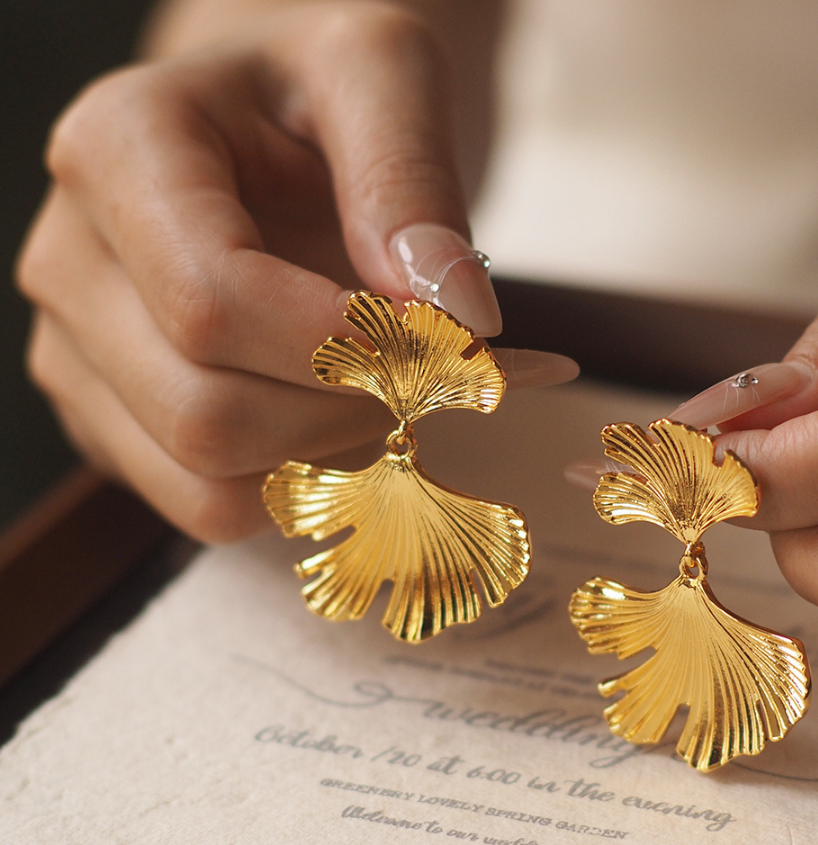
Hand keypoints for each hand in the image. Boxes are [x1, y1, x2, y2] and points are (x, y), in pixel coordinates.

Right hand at [17, 0, 574, 542]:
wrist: (261, 126)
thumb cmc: (315, 91)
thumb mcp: (382, 74)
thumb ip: (413, 181)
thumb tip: (456, 315)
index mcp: (117, 153)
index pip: (216, 306)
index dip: (345, 352)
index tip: (445, 345)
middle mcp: (72, 262)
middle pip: (209, 416)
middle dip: (350, 414)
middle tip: (430, 372)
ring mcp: (78, 354)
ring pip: (207, 485)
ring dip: (329, 459)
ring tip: (383, 386)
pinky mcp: (111, 420)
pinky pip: (208, 507)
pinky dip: (297, 486)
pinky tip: (336, 419)